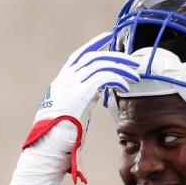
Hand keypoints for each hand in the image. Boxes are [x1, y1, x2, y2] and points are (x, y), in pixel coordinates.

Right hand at [23, 32, 139, 183]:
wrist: (49, 147)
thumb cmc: (59, 139)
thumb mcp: (70, 116)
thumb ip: (80, 104)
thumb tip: (91, 101)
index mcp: (61, 84)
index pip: (78, 56)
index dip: (93, 45)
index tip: (107, 37)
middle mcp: (65, 80)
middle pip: (93, 57)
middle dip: (114, 56)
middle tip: (132, 60)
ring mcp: (71, 85)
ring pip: (100, 65)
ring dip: (121, 68)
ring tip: (136, 75)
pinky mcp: (80, 92)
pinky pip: (103, 77)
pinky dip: (117, 79)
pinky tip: (126, 87)